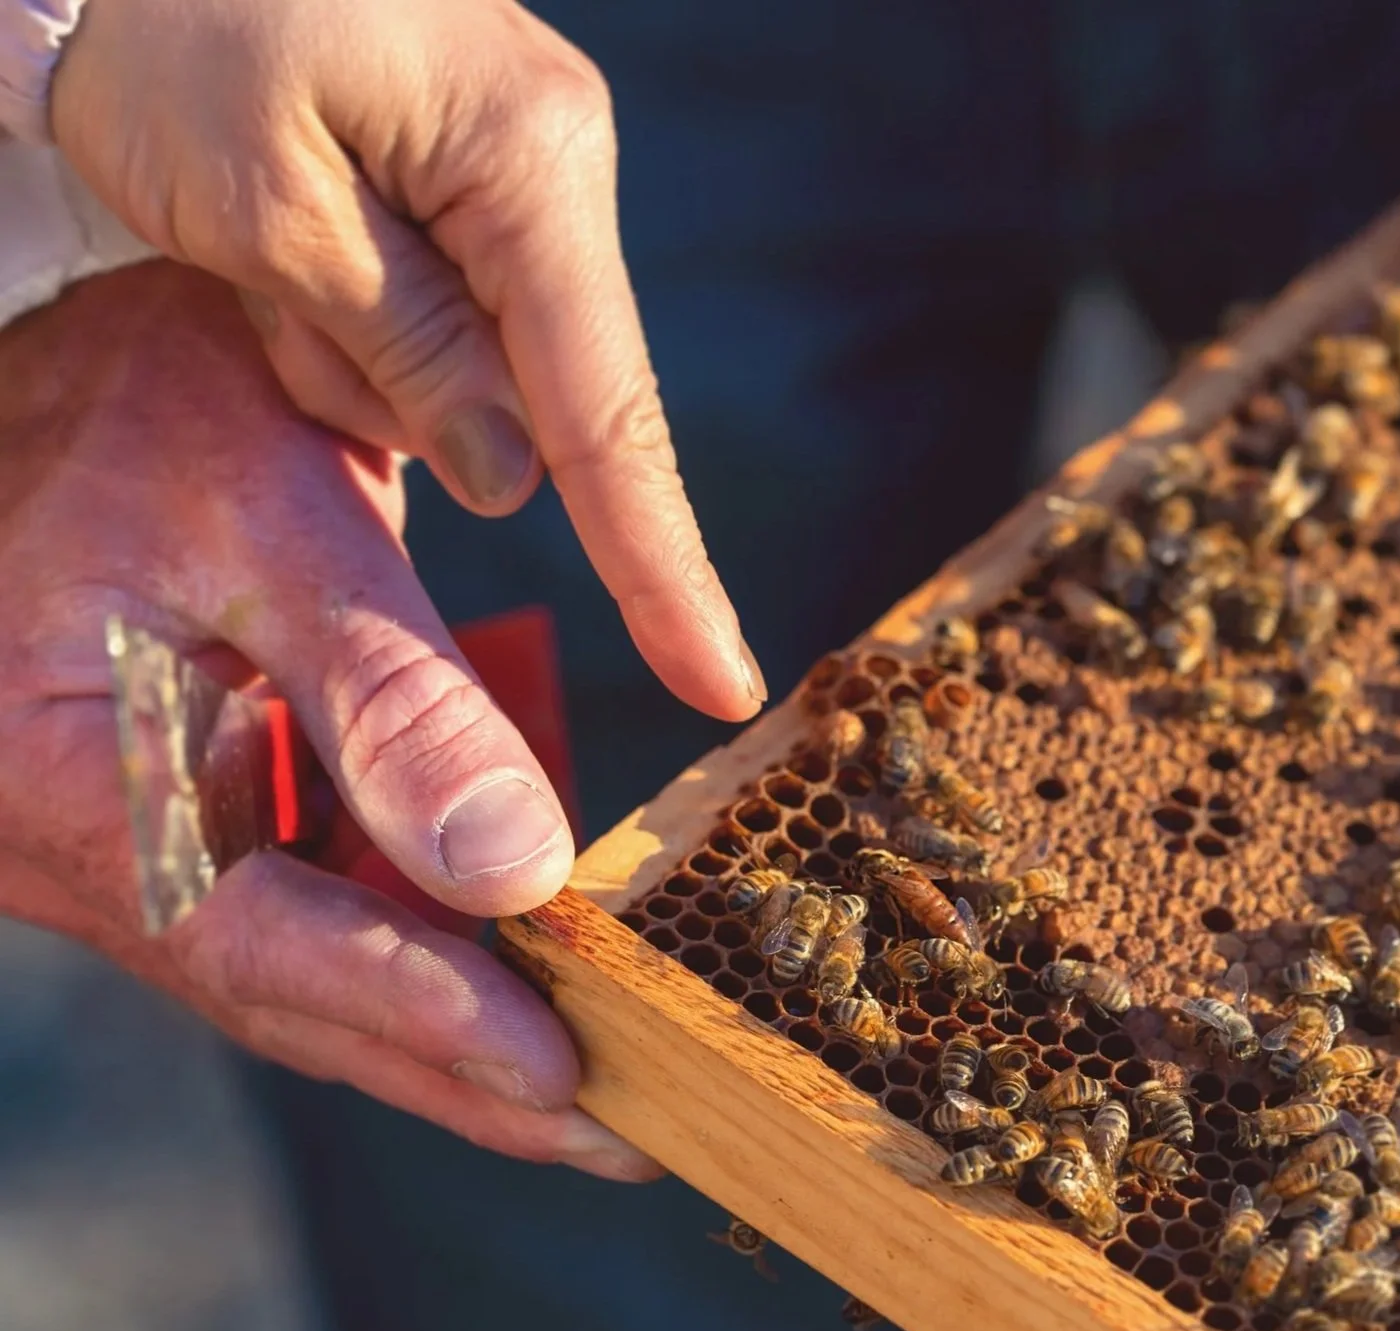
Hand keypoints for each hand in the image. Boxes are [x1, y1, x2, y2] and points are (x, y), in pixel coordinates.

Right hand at [0, 262, 657, 1180]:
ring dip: (445, 1039)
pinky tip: (510, 989)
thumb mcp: (273, 522)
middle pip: (285, 1001)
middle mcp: (72, 846)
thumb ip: (391, 698)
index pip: (250, 940)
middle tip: (617, 1134)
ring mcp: (120, 850)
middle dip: (457, 1074)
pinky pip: (297, 922)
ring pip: (298, 979)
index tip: (559, 1078)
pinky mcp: (172, 830)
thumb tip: (516, 867)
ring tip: (590, 1092)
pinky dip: (408, 962)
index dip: (413, 1015)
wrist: (73, 377)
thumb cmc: (147, 407)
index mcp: (56, 777)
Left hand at [49, 0, 764, 723]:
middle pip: (533, 402)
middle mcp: (552, 173)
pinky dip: (350, 320)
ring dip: (356, 355)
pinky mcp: (468, 194)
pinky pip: (435, 327)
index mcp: (530, 164)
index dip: (661, 567)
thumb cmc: (168, 18)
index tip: (719, 682)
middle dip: (403, 398)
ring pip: (467, 376)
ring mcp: (515, 181)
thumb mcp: (267, 207)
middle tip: (276, 287)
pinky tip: (288, 241)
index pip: (610, 416)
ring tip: (265, 245)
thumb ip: (407, 353)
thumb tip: (515, 480)